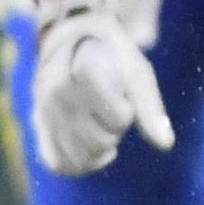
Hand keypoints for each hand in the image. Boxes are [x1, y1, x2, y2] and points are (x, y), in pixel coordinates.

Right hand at [29, 0, 172, 176]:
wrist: (74, 38)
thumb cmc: (113, 56)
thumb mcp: (137, 72)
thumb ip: (150, 108)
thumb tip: (165, 146)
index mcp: (82, 71)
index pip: (119, 118)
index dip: (128, 113)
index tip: (123, 96)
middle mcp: (55, 92)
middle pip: (101, 141)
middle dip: (116, 131)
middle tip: (114, 110)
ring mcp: (42, 110)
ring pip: (80, 158)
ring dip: (101, 150)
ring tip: (103, 127)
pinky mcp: (37, 124)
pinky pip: (58, 164)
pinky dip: (81, 166)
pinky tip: (96, 153)